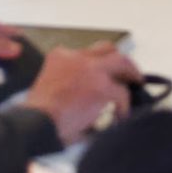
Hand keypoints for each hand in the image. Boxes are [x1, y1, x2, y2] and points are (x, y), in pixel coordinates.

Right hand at [22, 42, 143, 145]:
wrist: (35, 123)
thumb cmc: (39, 114)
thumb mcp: (50, 85)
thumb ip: (69, 80)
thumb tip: (89, 96)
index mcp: (60, 56)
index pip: (87, 53)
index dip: (100, 64)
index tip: (106, 73)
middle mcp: (76, 57)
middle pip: (108, 49)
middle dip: (121, 62)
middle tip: (129, 74)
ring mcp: (91, 70)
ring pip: (121, 63)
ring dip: (131, 74)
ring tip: (136, 86)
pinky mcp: (102, 87)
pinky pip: (122, 94)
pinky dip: (124, 106)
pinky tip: (121, 116)